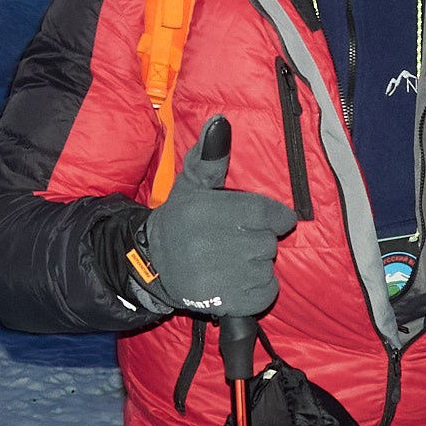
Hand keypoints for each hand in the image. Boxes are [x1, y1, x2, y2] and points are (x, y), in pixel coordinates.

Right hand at [139, 115, 295, 316]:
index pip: (266, 213)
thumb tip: (220, 123)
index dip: (275, 217)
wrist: (151, 266)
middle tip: (235, 241)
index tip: (270, 219)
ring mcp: (216, 277)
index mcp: (206, 211)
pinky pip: (264, 294)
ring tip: (232, 261)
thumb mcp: (192, 185)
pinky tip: (237, 281)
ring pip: (266, 268)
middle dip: (258, 240)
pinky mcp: (222, 303)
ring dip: (257, 265)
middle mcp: (210, 244)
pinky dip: (258, 289)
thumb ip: (210, 155)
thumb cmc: (180, 221)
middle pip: (268, 242)